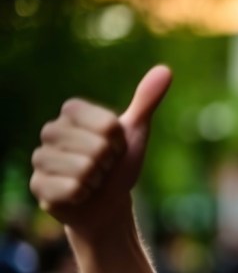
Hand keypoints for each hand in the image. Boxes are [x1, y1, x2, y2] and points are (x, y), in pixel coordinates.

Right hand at [29, 65, 172, 237]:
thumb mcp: (135, 132)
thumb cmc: (118, 163)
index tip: (115, 146)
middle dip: (109, 163)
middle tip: (103, 166)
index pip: (108, 125)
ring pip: (84, 170)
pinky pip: (71, 189)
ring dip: (97, 180)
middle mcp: (49, 130)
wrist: (107, 202)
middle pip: (98, 148)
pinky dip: (84, 195)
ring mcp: (40, 158)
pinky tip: (80, 194)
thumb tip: (166, 70)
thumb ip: (146, 101)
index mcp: (71, 111)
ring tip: (91, 179)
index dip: (119, 141)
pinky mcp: (37, 186)